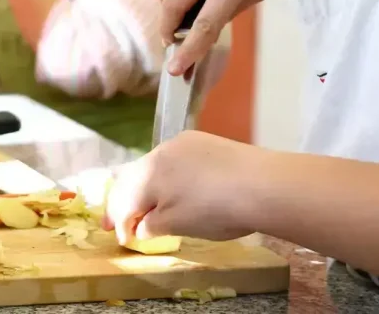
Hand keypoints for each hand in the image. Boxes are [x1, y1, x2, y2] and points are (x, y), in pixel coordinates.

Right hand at [105, 131, 261, 243]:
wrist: (260, 183)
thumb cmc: (214, 210)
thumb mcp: (177, 225)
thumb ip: (151, 225)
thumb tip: (139, 225)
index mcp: (149, 173)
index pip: (122, 198)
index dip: (118, 221)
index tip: (121, 238)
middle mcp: (161, 151)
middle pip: (134, 175)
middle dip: (126, 200)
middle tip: (123, 221)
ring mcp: (183, 142)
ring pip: (155, 165)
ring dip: (147, 186)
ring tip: (150, 205)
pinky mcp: (203, 140)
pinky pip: (175, 158)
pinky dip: (169, 175)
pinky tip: (179, 187)